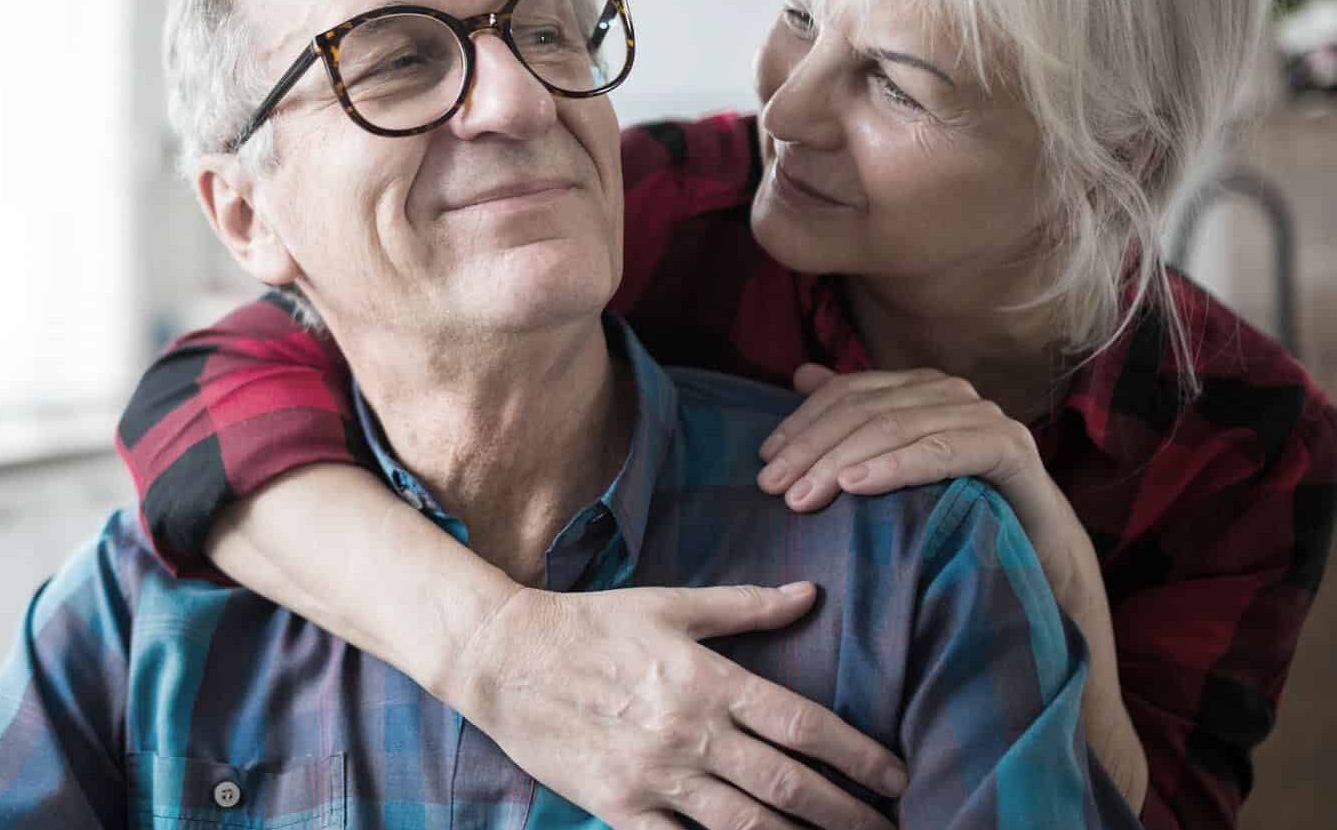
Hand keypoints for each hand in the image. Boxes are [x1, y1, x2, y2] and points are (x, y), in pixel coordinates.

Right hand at [437, 583, 906, 829]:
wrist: (504, 657)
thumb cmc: (589, 624)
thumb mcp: (669, 605)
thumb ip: (744, 607)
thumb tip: (809, 594)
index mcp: (709, 679)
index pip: (803, 724)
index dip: (858, 755)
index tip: (896, 775)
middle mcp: (690, 732)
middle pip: (788, 784)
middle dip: (846, 811)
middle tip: (887, 826)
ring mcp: (655, 775)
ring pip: (746, 824)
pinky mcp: (620, 807)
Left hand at [757, 365, 1075, 550]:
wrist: (1036, 551)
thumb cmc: (958, 506)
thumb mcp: (895, 463)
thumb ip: (854, 416)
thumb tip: (801, 374)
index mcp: (918, 387)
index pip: (847, 392)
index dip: (801, 423)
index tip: (765, 461)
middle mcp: (949, 392)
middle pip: (864, 409)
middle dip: (812, 448)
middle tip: (774, 488)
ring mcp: (982, 415)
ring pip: (895, 427)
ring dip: (842, 461)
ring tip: (804, 495)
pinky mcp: (1008, 447)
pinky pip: (941, 451)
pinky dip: (895, 466)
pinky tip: (857, 485)